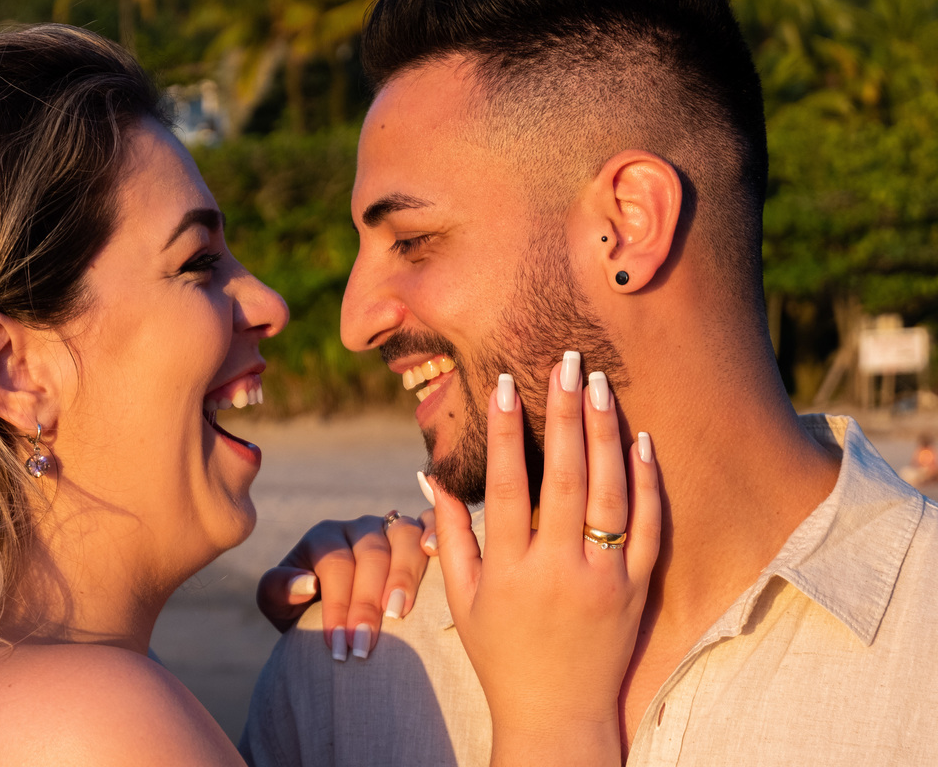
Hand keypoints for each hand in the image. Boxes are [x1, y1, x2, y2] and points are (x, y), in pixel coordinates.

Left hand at [256, 508, 435, 658]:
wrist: (336, 618)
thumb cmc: (306, 612)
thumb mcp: (279, 605)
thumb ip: (278, 590)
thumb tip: (307, 583)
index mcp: (324, 538)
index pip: (335, 564)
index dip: (338, 605)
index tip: (340, 646)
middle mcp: (359, 528)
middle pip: (370, 553)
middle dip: (367, 602)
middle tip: (366, 644)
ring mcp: (390, 527)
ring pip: (402, 535)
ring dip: (404, 573)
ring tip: (399, 613)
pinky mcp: (417, 533)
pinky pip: (429, 522)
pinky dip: (434, 532)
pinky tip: (435, 553)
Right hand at [433, 356, 660, 765]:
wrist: (558, 716)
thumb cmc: (500, 654)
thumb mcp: (462, 598)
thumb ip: (447, 535)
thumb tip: (429, 474)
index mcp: (510, 570)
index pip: (505, 485)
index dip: (503, 430)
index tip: (502, 383)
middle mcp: (559, 569)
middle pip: (563, 477)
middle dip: (562, 413)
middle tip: (565, 362)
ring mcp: (604, 580)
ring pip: (610, 493)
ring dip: (604, 434)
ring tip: (599, 384)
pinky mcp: (637, 590)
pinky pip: (649, 528)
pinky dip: (647, 482)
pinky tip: (640, 439)